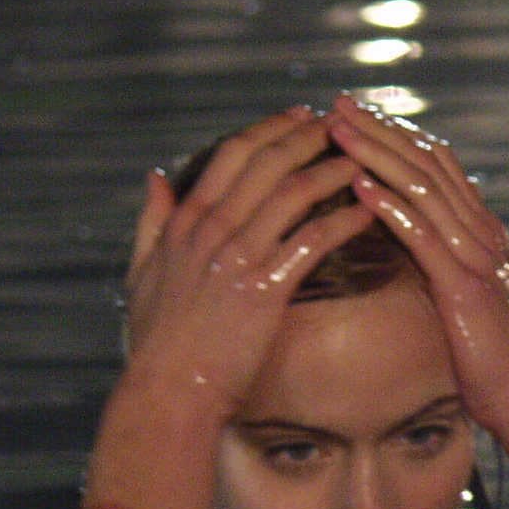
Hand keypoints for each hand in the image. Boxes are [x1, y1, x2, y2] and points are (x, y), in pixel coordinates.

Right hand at [123, 107, 373, 412]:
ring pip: (293, 194)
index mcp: (185, 221)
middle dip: (309, 138)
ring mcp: (237, 257)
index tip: (301, 117)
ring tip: (364, 161)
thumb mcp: (140, 272)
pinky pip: (312, 241)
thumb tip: (156, 176)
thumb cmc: (158, 341)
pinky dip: (343, 220)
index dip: (272, 129)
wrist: (170, 391)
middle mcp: (211, 230)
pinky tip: (368, 211)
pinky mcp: (264, 288)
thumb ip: (150, 220)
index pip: (233, 155)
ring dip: (332, 171)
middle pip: (267, 163)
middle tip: (342, 126)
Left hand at [324, 95, 508, 429]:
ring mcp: (476, 255)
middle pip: (427, 161)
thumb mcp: (464, 297)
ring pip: (423, 187)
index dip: (396, 133)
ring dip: (376, 154)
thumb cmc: (491, 357)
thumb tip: (411, 245)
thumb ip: (444, 262)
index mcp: (480, 230)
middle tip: (336, 103)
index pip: (437, 163)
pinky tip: (358, 187)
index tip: (356, 113)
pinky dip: (390, 206)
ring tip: (337, 131)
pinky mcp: (464, 286)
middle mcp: (482, 231)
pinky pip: (423, 236)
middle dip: (379, 129)